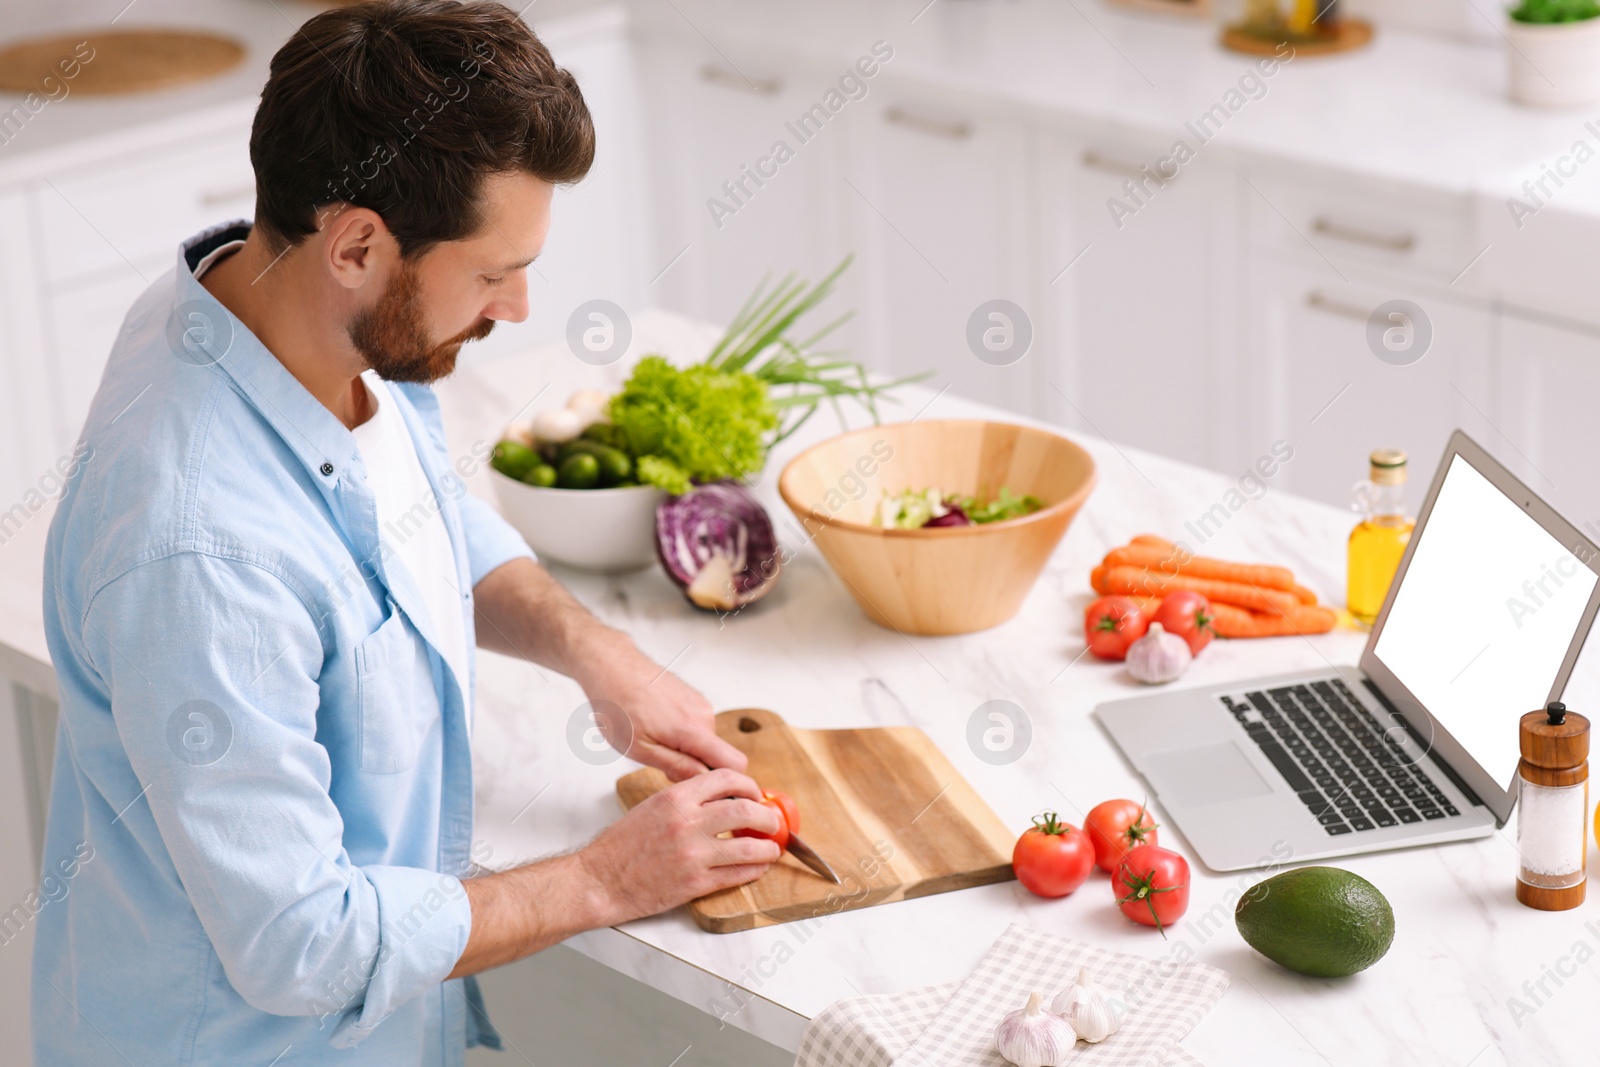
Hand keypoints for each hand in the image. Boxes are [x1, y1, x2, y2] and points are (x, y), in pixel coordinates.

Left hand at [577, 642, 747, 780]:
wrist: (610, 664)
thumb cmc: (617, 704)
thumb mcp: (640, 748)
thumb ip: (676, 767)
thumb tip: (704, 782)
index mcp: (694, 729)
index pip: (736, 764)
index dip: (728, 783)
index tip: (706, 792)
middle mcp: (704, 714)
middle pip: (719, 755)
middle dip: (696, 767)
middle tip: (660, 764)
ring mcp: (700, 703)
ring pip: (706, 742)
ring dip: (686, 749)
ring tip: (652, 740)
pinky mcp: (693, 697)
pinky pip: (698, 727)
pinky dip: (682, 735)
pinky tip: (655, 727)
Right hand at [579, 768, 782, 923]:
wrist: (600, 880)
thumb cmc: (621, 845)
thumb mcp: (651, 807)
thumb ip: (686, 800)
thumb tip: (721, 799)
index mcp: (675, 798)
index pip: (725, 779)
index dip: (748, 785)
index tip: (755, 794)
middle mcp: (687, 822)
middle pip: (745, 810)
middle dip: (766, 816)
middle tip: (771, 821)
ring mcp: (693, 854)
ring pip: (748, 847)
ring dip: (767, 848)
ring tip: (771, 848)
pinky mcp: (695, 883)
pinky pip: (737, 875)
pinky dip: (754, 870)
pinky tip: (757, 867)